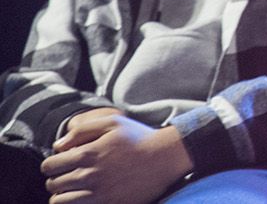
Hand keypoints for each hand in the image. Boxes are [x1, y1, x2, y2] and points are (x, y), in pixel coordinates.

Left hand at [42, 109, 192, 203]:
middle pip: (53, 184)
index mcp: (88, 153)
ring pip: (60, 201)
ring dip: (62, 195)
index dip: (51, 164)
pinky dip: (74, 203)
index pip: (49, 165)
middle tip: (67, 175)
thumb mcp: (113, 122)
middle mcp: (89, 175)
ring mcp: (98, 192)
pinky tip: (82, 197)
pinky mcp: (107, 203)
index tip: (61, 163)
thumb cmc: (139, 138)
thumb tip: (58, 146)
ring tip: (72, 189)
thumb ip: (82, 129)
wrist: (165, 158)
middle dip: (56, 179)